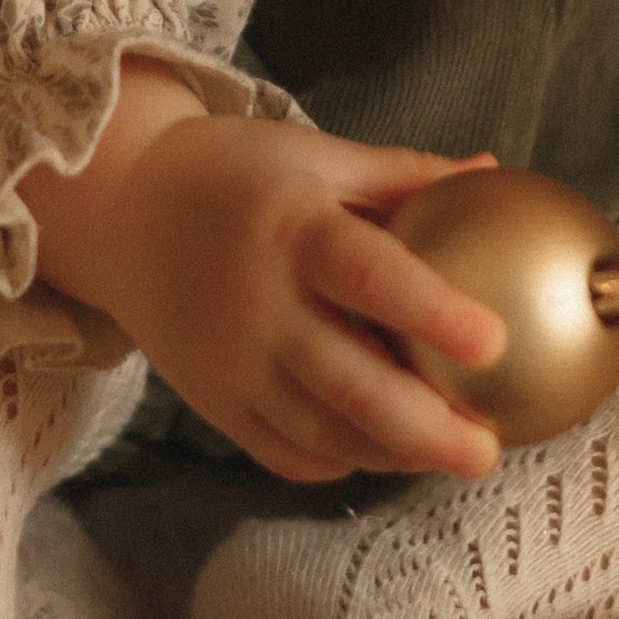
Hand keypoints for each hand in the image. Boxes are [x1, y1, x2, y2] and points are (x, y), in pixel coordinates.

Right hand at [28, 87, 508, 485]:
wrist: (123, 208)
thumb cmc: (237, 175)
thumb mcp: (319, 155)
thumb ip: (405, 175)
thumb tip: (492, 173)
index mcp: (291, 229)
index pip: (368, 277)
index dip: (433, 313)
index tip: (494, 342)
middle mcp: (255, 304)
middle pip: (350, 385)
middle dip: (429, 430)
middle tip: (488, 448)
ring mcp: (229, 363)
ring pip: (322, 434)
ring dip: (395, 455)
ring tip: (454, 454)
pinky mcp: (211, 401)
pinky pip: (284, 453)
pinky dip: (340, 462)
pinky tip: (383, 451)